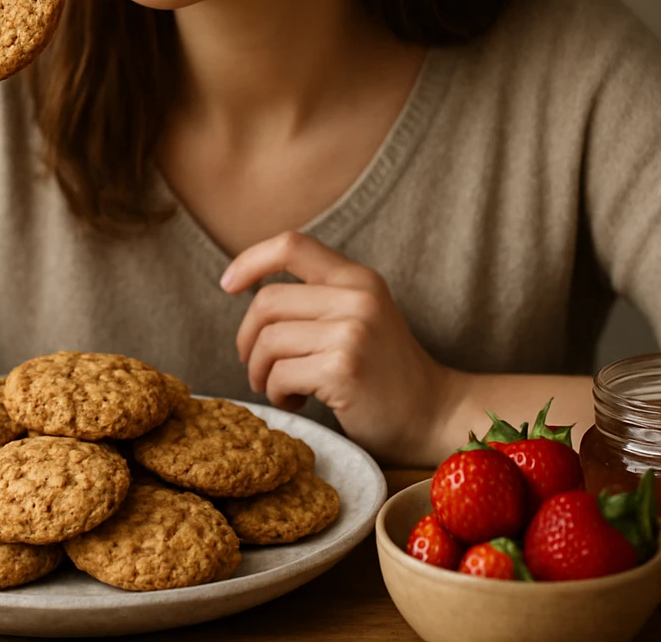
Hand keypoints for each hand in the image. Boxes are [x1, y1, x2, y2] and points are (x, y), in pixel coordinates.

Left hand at [223, 231, 451, 465]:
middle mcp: (357, 297)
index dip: (250, 260)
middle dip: (248, 339)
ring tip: (283, 387)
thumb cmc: (385, 371)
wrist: (433, 415)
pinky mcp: (343, 369)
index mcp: (358, 278)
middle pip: (266, 302)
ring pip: (268, 341)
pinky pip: (280, 374)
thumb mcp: (362, 315)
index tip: (227, 285)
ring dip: (262, 372)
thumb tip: (250, 292)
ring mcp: (352, 332)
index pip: (291, 245)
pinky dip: (278, 392)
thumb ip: (320, 298)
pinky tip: (298, 400)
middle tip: (258, 367)